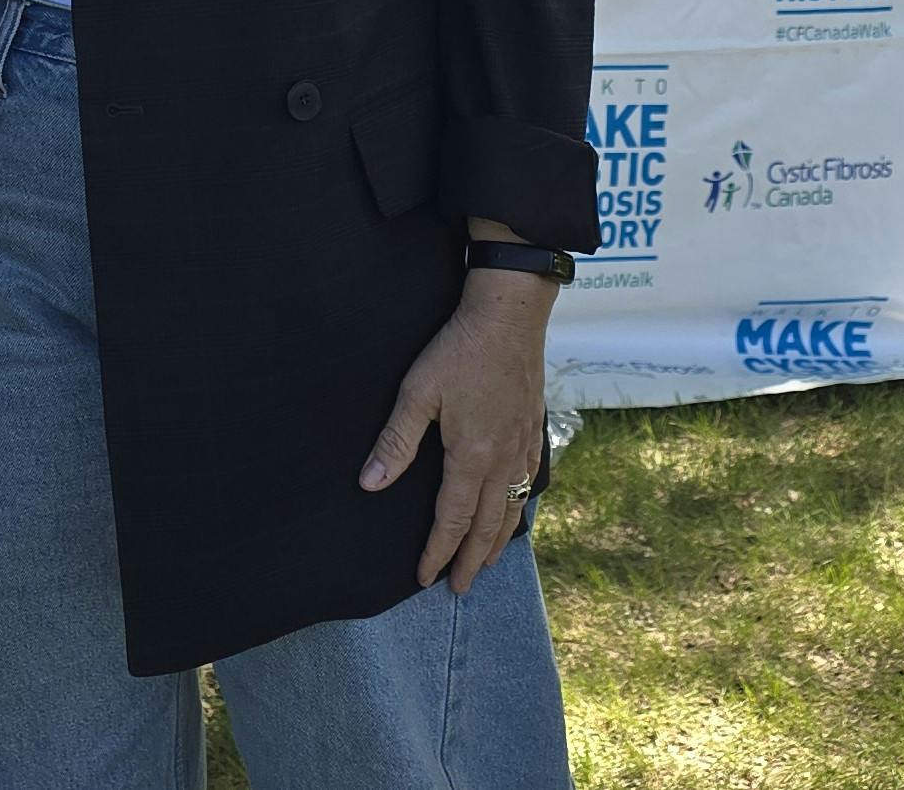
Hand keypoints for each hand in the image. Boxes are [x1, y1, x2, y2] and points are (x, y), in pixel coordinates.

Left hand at [358, 274, 550, 594]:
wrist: (508, 316)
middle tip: (459, 587)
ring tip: (485, 561)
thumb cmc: (459, 350)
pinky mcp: (533, 429)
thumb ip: (396, 440)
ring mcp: (523, 446)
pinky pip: (527, 482)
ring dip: (497, 540)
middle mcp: (503, 460)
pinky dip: (518, 506)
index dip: (438, 551)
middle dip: (470, 559)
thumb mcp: (418, 392)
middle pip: (487, 524)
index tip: (425, 577)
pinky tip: (513, 508)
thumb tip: (370, 483)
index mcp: (472, 456)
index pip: (452, 519)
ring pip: (511, 507)